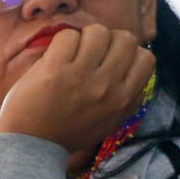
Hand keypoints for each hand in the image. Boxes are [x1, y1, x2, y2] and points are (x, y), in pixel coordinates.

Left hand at [0, 24, 155, 154]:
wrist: (33, 146)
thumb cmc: (71, 133)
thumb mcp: (112, 121)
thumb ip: (127, 97)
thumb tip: (135, 66)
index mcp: (124, 100)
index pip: (146, 58)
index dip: (131, 52)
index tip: (113, 58)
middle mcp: (107, 87)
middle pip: (125, 38)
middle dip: (109, 40)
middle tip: (92, 52)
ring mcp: (81, 77)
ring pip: (98, 31)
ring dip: (85, 37)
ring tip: (73, 52)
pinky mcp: (55, 69)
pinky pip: (69, 36)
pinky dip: (62, 42)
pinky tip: (56, 57)